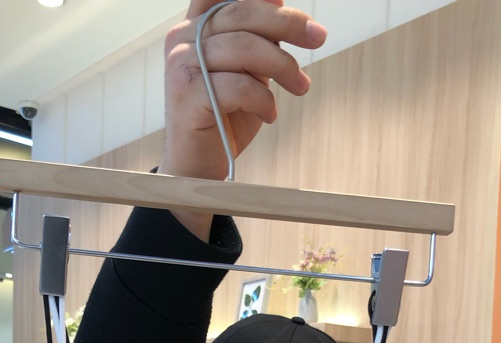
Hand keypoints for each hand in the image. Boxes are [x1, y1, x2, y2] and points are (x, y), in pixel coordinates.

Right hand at [159, 0, 326, 235]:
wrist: (197, 168)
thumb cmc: (223, 118)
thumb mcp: (246, 71)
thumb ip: (257, 40)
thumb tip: (284, 8)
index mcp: (194, 26)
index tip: (290, 5)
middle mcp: (182, 39)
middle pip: (242, 13)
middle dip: (288, 23)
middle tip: (319, 36)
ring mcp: (181, 66)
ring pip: (244, 48)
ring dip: (283, 66)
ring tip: (300, 87)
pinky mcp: (188, 97)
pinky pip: (238, 87)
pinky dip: (263, 100)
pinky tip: (270, 114)